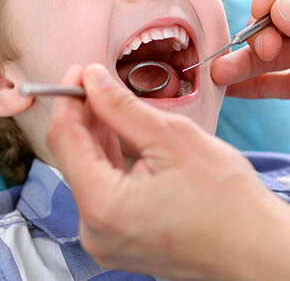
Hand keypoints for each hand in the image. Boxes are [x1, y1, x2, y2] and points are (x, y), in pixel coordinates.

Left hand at [46, 64, 289, 280]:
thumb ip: (122, 107)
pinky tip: (119, 132)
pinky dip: (108, 157)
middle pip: (73, 155)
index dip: (69, 98)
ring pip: (88, 170)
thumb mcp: (173, 138)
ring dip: (96, 133)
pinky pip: (103, 188)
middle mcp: (95, 230)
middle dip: (84, 114)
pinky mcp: (120, 237)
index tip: (81, 71)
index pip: (64, 139)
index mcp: (103, 206)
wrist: (255, 248)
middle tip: (98, 81)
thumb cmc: (227, 201)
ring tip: (110, 103)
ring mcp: (106, 237)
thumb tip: (93, 79)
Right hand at [212, 0, 289, 97]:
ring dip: (243, 64)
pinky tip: (230, 90)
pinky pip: (274, 83)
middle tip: (263, 47)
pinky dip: (253, 86)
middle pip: (272, 20)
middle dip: (257, 32)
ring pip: (269, 55)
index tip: (260, 5)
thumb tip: (278, 10)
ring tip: (221, 73)